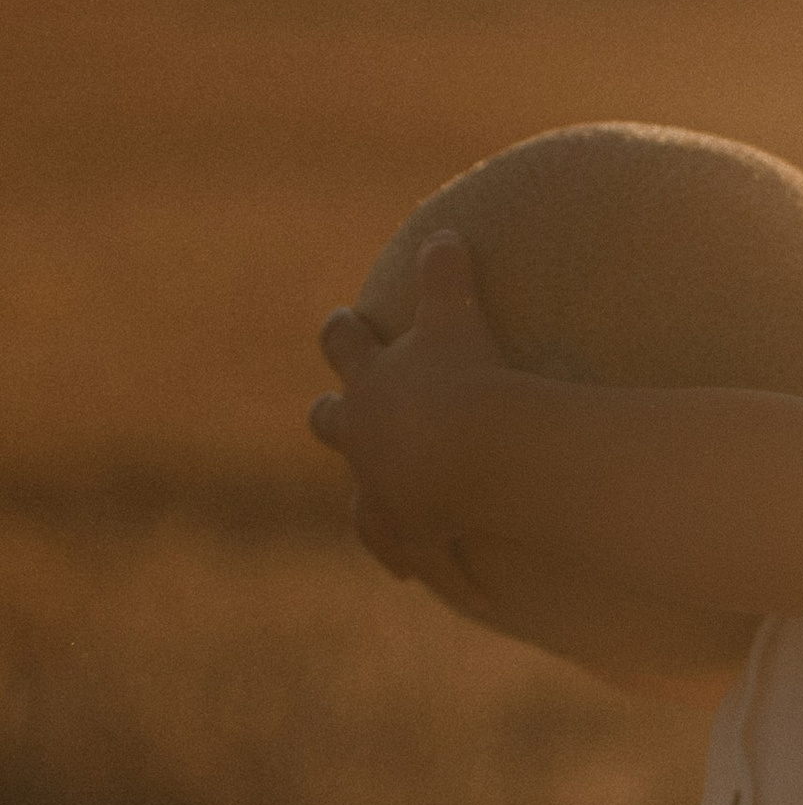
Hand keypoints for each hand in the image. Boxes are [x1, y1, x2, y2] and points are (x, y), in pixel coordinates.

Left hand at [309, 230, 504, 580]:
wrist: (471, 459)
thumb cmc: (465, 383)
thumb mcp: (458, 317)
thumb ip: (450, 274)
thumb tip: (446, 231)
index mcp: (371, 380)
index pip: (345, 345)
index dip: (344, 332)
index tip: (344, 323)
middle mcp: (362, 435)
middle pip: (330, 419)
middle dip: (333, 412)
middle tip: (335, 410)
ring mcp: (376, 486)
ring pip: (357, 493)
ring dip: (366, 495)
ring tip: (378, 506)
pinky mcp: (401, 530)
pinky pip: (398, 548)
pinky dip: (404, 556)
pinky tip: (411, 573)